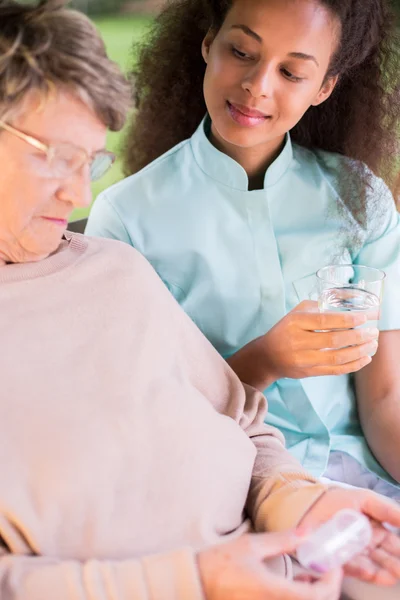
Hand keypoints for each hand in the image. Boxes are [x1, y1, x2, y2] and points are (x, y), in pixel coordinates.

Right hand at [197, 530, 342, 599]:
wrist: (197, 583)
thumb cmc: (220, 564)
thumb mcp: (252, 546)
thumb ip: (282, 541)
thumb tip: (307, 531)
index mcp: (274, 594)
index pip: (318, 596)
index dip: (332, 581)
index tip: (334, 565)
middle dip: (327, 587)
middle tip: (328, 567)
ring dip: (315, 593)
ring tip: (312, 572)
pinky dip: (301, 597)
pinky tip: (297, 582)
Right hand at [260, 300, 378, 381]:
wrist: (268, 356)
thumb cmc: (286, 330)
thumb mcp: (297, 312)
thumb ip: (319, 306)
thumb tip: (349, 301)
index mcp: (295, 322)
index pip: (325, 320)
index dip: (347, 320)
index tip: (364, 318)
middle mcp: (297, 341)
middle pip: (333, 340)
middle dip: (358, 336)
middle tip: (373, 332)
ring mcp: (303, 359)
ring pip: (337, 357)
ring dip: (359, 351)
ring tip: (372, 344)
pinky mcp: (308, 372)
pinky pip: (335, 370)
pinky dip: (353, 365)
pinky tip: (365, 358)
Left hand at [299, 487, 399, 585]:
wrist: (309, 504)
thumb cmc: (338, 500)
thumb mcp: (365, 499)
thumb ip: (387, 509)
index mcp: (377, 530)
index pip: (394, 544)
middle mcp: (368, 545)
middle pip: (388, 558)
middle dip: (396, 563)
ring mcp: (355, 555)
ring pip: (375, 567)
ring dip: (386, 571)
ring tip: (394, 573)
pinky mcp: (341, 562)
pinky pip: (355, 570)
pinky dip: (365, 572)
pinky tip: (372, 572)